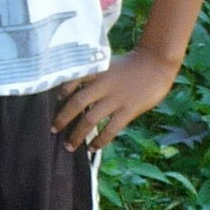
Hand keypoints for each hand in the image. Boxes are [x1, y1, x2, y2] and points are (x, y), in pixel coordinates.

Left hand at [51, 43, 179, 153]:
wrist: (157, 61)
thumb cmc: (131, 64)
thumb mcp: (108, 63)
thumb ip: (94, 77)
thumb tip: (77, 94)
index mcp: (96, 71)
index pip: (72, 80)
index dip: (62, 91)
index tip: (56, 100)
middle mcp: (102, 84)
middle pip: (76, 103)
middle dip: (63, 118)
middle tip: (53, 130)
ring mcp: (115, 98)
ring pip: (90, 119)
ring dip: (77, 134)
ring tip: (69, 146)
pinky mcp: (128, 109)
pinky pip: (110, 129)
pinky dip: (100, 140)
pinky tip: (93, 148)